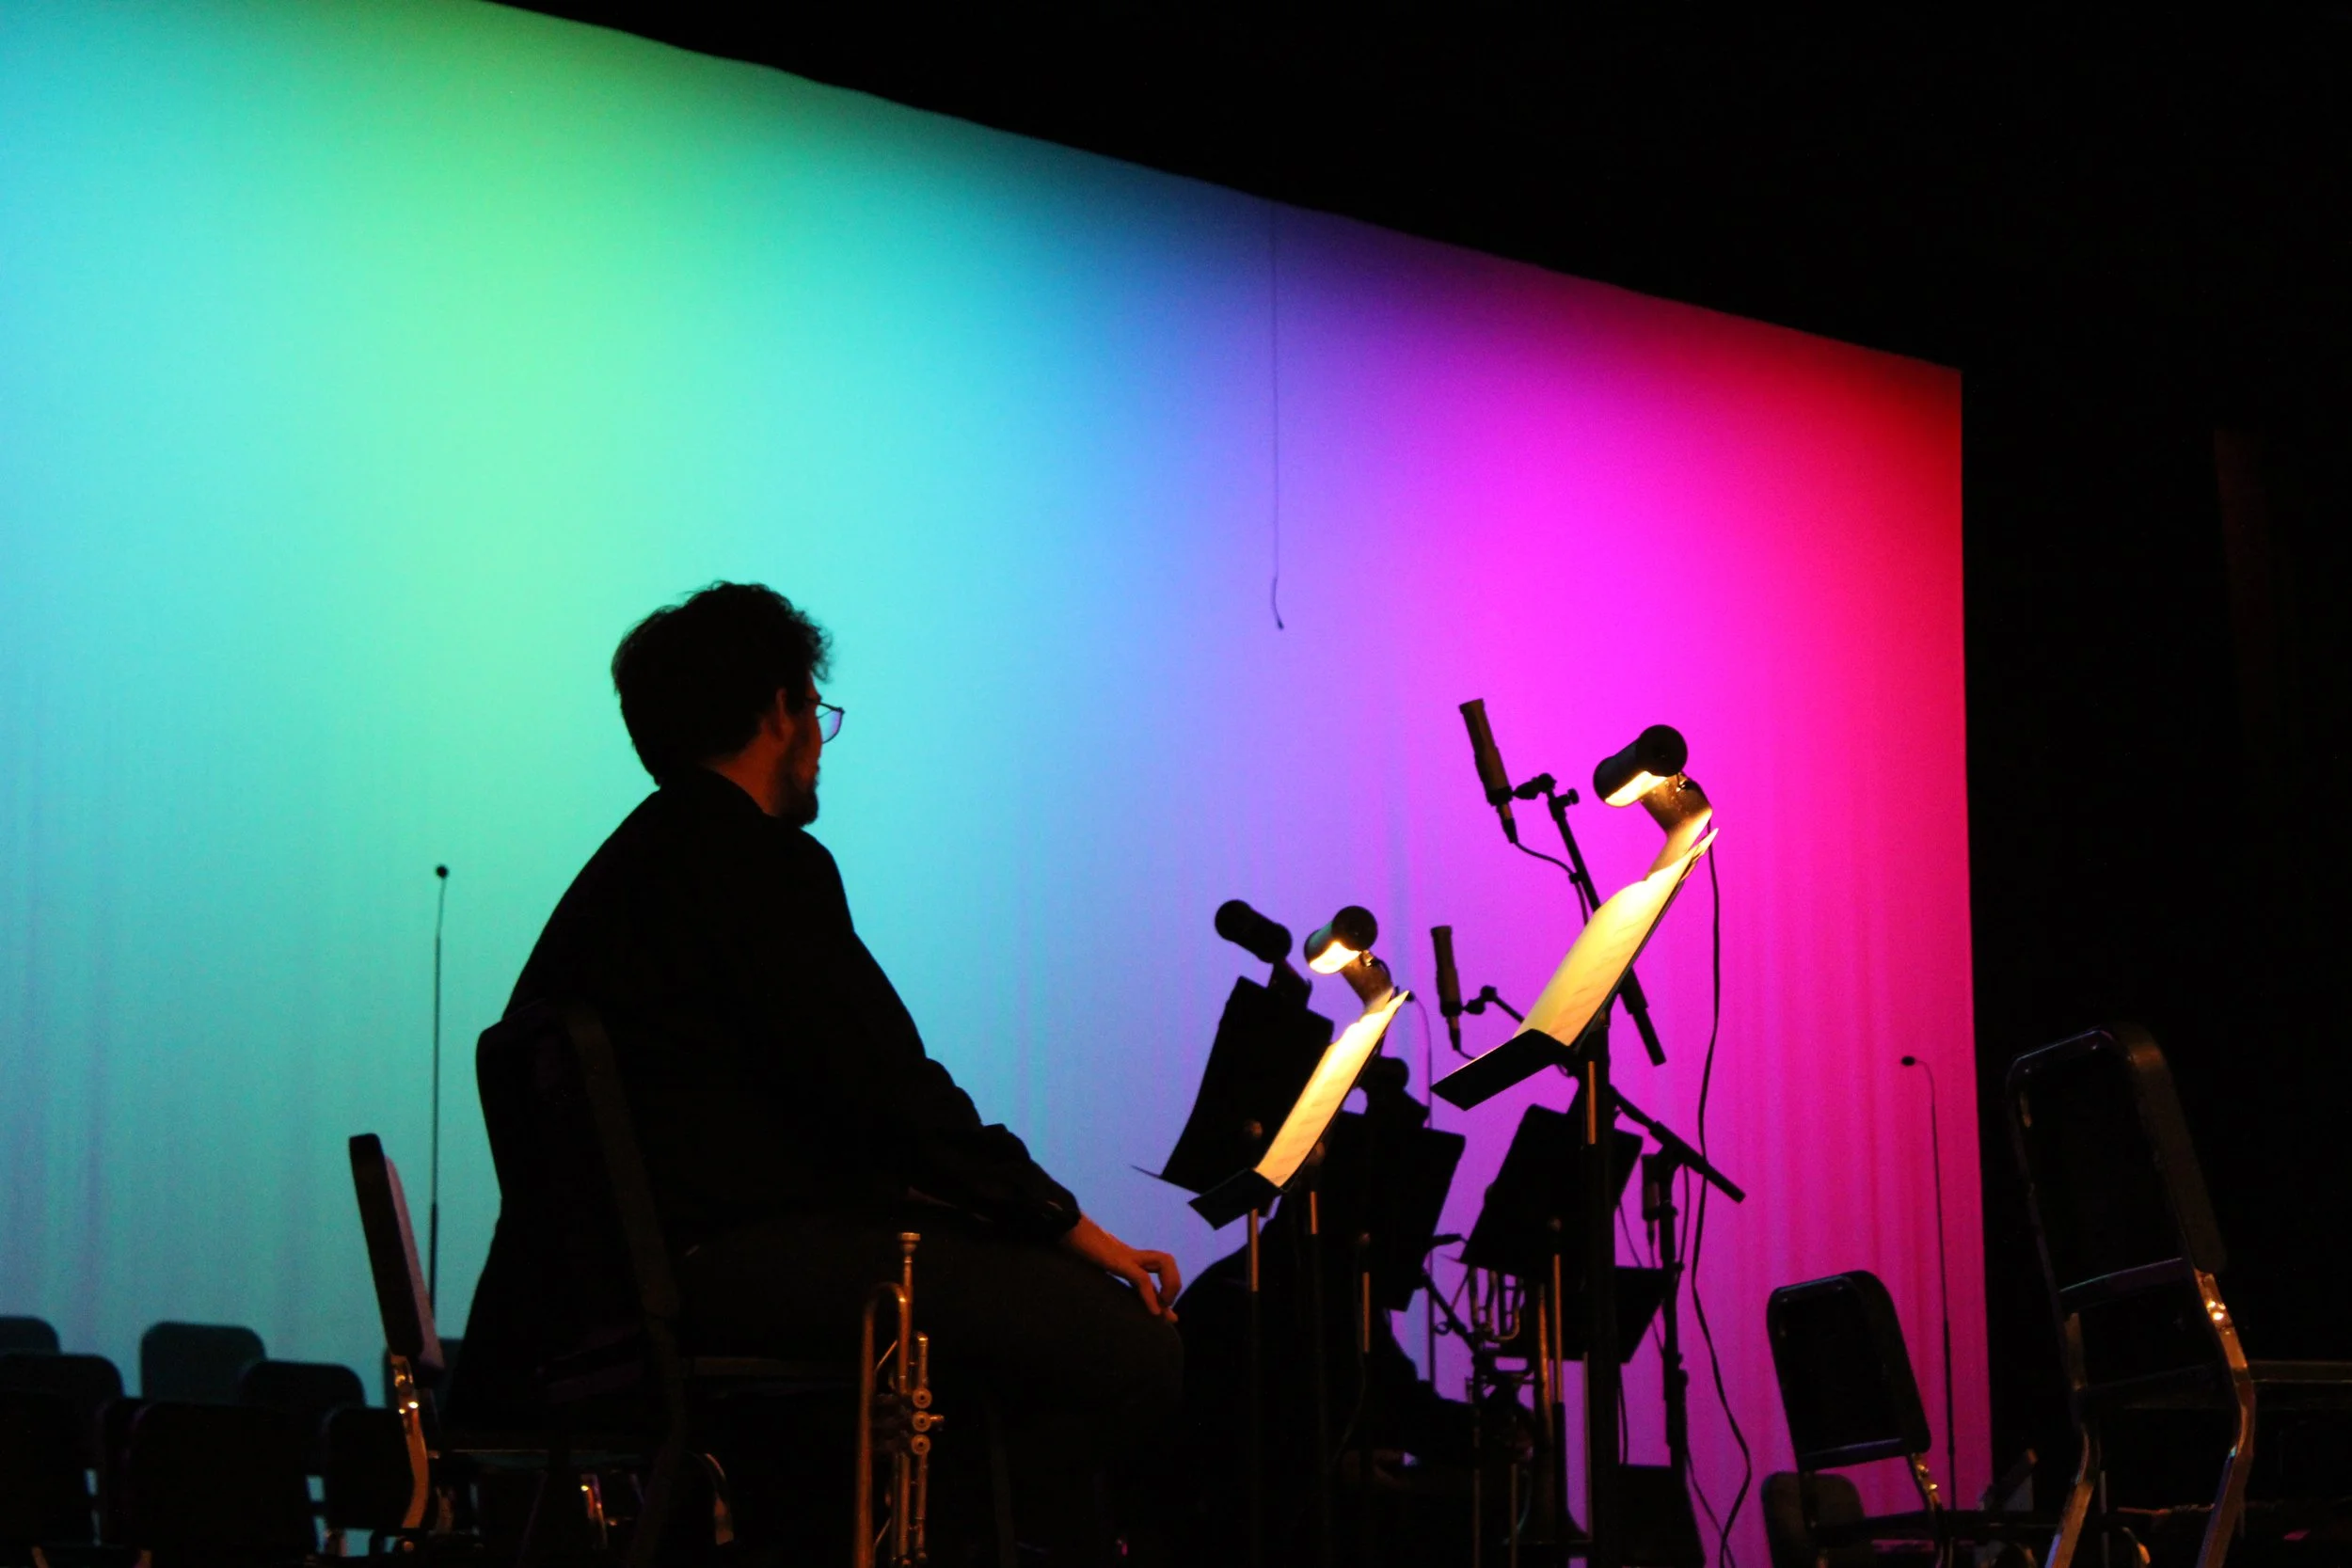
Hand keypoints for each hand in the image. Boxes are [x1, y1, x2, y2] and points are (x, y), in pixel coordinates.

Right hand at [1060, 1213, 1182, 1319]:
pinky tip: (1153, 1312)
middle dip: (1173, 1284)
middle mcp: (1127, 1253)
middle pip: (1165, 1260)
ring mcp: (1123, 1254)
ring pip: (1164, 1262)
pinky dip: (1151, 1297)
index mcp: (1121, 1255)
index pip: (1153, 1268)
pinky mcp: (1116, 1260)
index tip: (1167, 1315)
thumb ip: (1090, 1270)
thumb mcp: (1082, 1265)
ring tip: (1160, 1307)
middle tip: (1165, 1307)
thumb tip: (1078, 1291)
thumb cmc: (1065, 1245)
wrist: (1057, 1227)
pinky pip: (1142, 1278)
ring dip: (1169, 1286)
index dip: (1164, 1289)